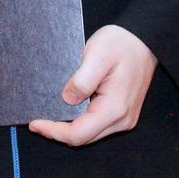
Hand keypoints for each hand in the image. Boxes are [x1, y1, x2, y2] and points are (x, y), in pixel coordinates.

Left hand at [28, 24, 155, 146]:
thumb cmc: (122, 43)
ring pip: (90, 134)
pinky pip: (97, 125)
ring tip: (49, 115)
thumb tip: (67, 99)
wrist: (144, 39)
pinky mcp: (122, 113)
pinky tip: (67, 110)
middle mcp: (121, 120)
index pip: (78, 134)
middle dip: (58, 132)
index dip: (54, 131)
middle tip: (37, 121)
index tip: (35, 123)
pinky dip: (80, 122)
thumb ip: (81, 81)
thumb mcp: (97, 55)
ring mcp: (124, 118)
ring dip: (69, 128)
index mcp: (114, 109)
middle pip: (83, 138)